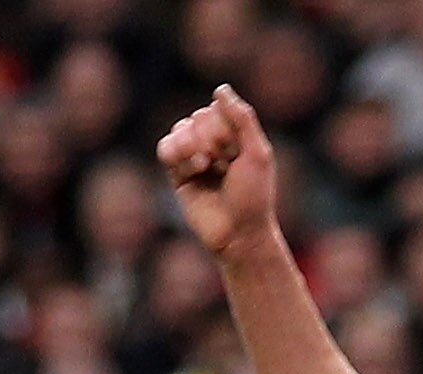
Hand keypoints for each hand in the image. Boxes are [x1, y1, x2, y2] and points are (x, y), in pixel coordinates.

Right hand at [157, 85, 279, 260]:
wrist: (238, 235)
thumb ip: (242, 118)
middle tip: (224, 165)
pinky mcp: (178, 175)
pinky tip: (193, 168)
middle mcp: (215, 146)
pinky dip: (177, 154)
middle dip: (210, 139)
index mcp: (237, 138)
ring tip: (204, 165)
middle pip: (198, 118)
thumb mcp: (257, 154)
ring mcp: (195, 159)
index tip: (236, 152)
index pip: (217, 110)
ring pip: (180, 130)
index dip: (223, 127)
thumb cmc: (254, 197)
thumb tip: (220, 88)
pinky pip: (165, 148)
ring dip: (191, 144)